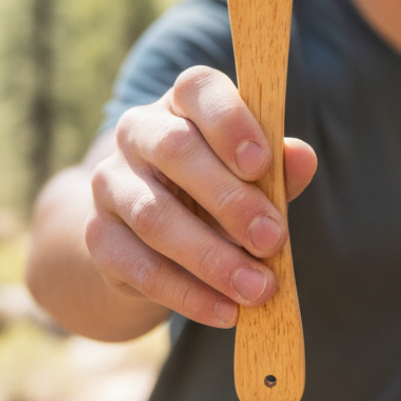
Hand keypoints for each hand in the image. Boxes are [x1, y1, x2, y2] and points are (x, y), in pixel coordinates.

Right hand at [85, 66, 317, 328]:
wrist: (148, 238)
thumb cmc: (217, 191)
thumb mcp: (251, 175)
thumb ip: (278, 168)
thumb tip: (302, 158)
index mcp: (182, 103)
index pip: (197, 89)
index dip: (229, 121)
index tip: (262, 164)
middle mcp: (139, 132)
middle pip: (175, 151)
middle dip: (230, 201)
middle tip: (274, 241)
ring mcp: (110, 182)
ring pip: (155, 216)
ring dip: (212, 258)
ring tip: (258, 289)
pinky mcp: (98, 235)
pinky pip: (139, 266)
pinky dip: (187, 293)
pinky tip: (225, 311)